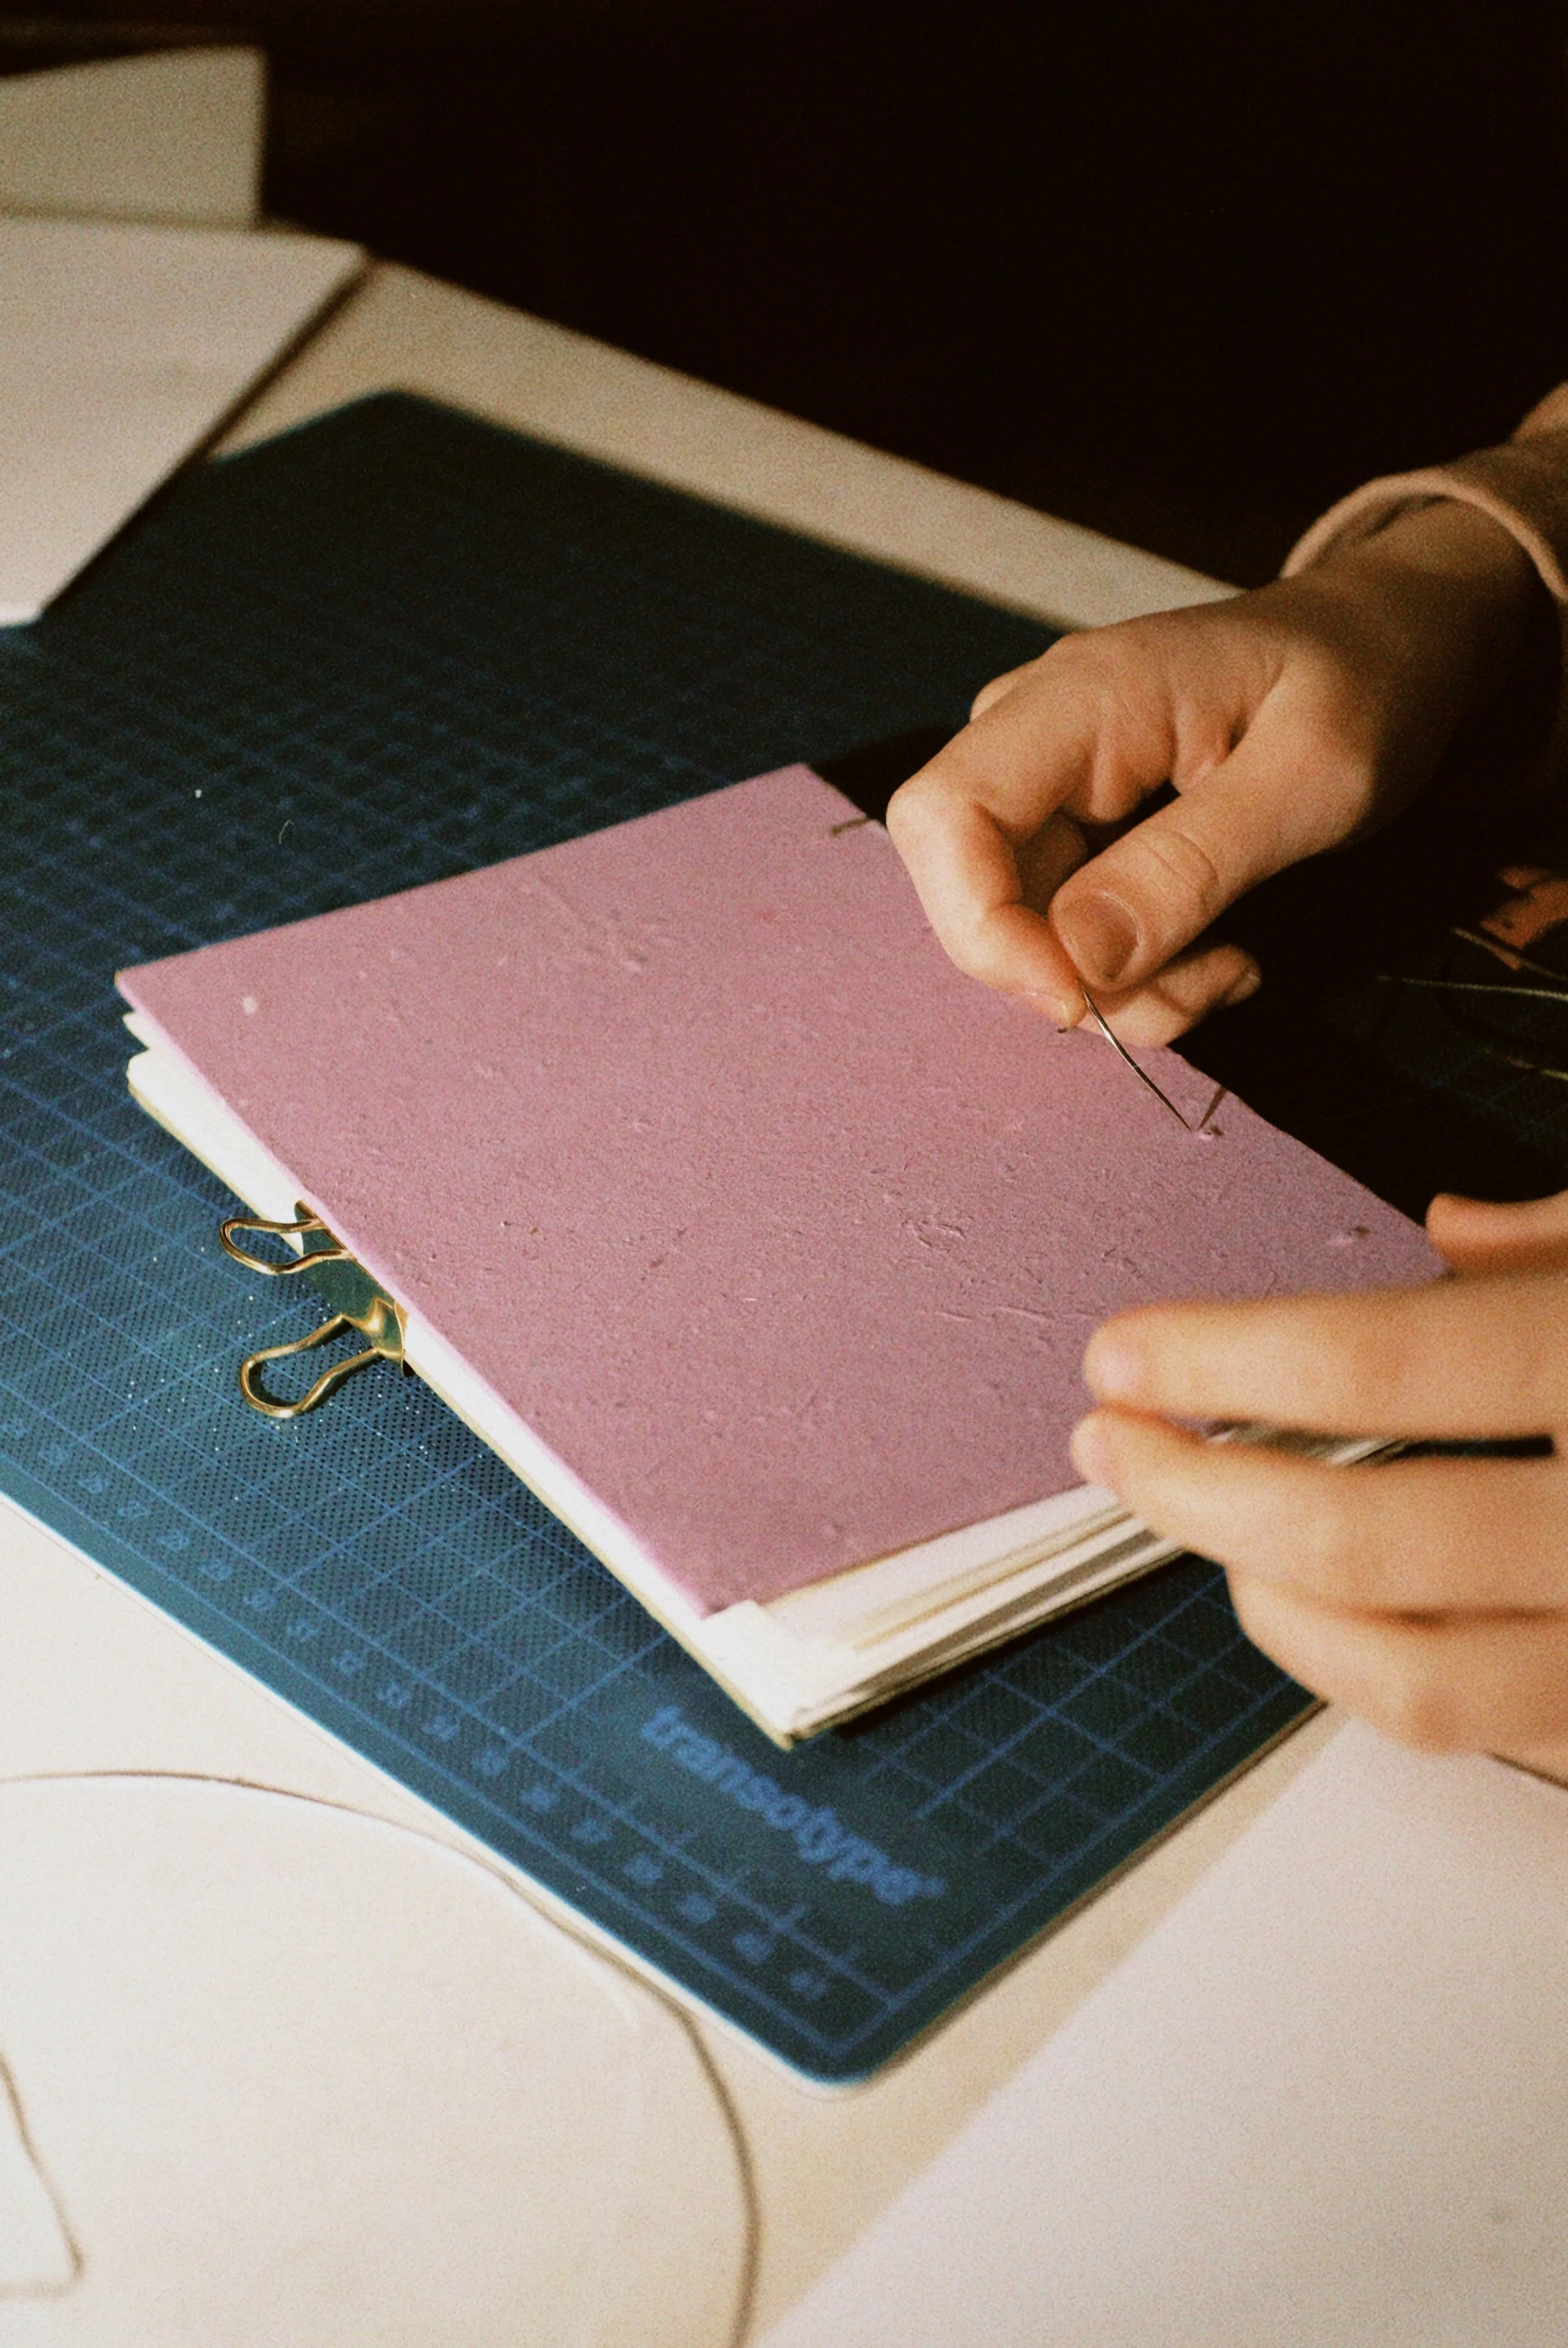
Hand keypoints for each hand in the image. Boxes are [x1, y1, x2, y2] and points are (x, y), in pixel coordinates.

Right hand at [887, 501, 1539, 1042]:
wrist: (1389, 645)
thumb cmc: (1364, 686)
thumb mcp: (1312, 779)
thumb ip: (1192, 866)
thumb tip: (1077, 965)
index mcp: (1081, 697)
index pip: (944, 817)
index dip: (982, 929)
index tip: (1080, 1002)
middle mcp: (1036, 734)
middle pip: (973, 890)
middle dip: (1073, 977)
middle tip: (1205, 989)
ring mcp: (1049, 783)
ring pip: (1024, 929)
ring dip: (1121, 987)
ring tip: (1233, 969)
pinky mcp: (1076, 830)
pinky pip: (1067, 931)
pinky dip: (1136, 972)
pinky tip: (1216, 953)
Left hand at [1070, 1188, 1567, 1778]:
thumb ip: (1562, 1243)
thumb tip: (1453, 1227)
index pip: (1372, 1366)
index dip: (1217, 1359)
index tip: (1121, 1354)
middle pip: (1349, 1536)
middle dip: (1191, 1491)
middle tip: (1111, 1443)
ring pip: (1402, 1675)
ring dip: (1265, 1603)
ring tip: (1208, 1536)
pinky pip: (1468, 1730)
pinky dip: (1367, 1672)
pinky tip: (1322, 1608)